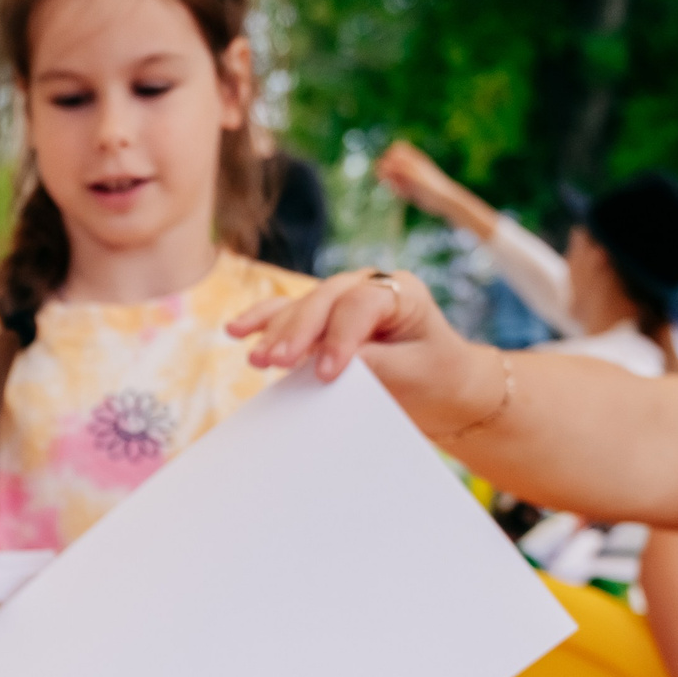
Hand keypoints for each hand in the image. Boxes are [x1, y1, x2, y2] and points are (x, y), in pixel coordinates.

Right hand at [224, 266, 478, 400]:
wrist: (442, 389)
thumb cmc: (434, 378)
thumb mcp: (413, 374)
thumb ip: (373, 365)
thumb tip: (325, 366)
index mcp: (401, 292)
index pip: (362, 304)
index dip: (341, 336)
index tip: (326, 373)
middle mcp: (367, 287)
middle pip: (325, 300)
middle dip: (299, 331)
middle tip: (279, 362)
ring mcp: (340, 301)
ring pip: (301, 307)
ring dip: (275, 332)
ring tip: (258, 359)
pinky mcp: (319, 321)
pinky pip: (285, 314)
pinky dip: (261, 322)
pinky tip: (235, 331)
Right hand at [373, 141, 463, 217]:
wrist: (445, 201)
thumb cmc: (432, 187)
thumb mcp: (414, 177)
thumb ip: (398, 169)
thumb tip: (381, 164)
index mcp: (415, 159)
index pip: (396, 148)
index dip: (389, 156)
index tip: (392, 168)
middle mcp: (412, 166)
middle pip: (392, 162)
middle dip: (388, 172)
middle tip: (393, 181)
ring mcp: (411, 176)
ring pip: (393, 175)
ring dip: (393, 182)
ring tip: (402, 190)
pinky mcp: (411, 188)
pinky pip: (398, 186)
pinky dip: (398, 190)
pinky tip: (407, 196)